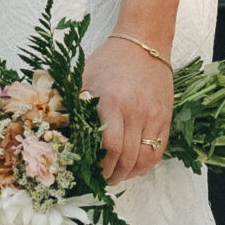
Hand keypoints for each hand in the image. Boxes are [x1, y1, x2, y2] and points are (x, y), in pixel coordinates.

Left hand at [82, 38, 173, 184]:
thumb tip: (58, 131)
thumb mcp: (84, 79)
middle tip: (103, 181)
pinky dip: (147, 164)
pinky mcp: (166, 117)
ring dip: (131, 174)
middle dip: (114, 176)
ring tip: (118, 176)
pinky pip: (159, 150)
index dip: (103, 167)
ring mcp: (155, 116)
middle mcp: (137, 113)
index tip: (93, 175)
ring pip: (146, 158)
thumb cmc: (109, 61)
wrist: (144, 43)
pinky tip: (135, 167)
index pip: (112, 148)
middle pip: (129, 158)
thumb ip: (73, 105)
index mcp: (114, 104)